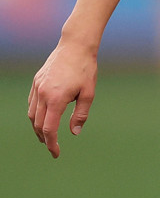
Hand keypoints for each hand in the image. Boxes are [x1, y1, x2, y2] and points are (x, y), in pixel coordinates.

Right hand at [28, 39, 96, 158]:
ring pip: (32, 114)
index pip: (49, 129)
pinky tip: (43, 116)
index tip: (56, 153)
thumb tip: (74, 133)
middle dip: (44, 138)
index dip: (52, 144)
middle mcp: (43, 93)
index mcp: (56, 98)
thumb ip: (81, 114)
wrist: (76, 44)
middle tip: (52, 146)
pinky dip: (35, 113)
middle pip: (38, 124)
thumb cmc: (85, 68)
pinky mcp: (37, 80)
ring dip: (37, 127)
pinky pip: (32, 102)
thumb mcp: (88, 93)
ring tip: (46, 134)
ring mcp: (38, 86)